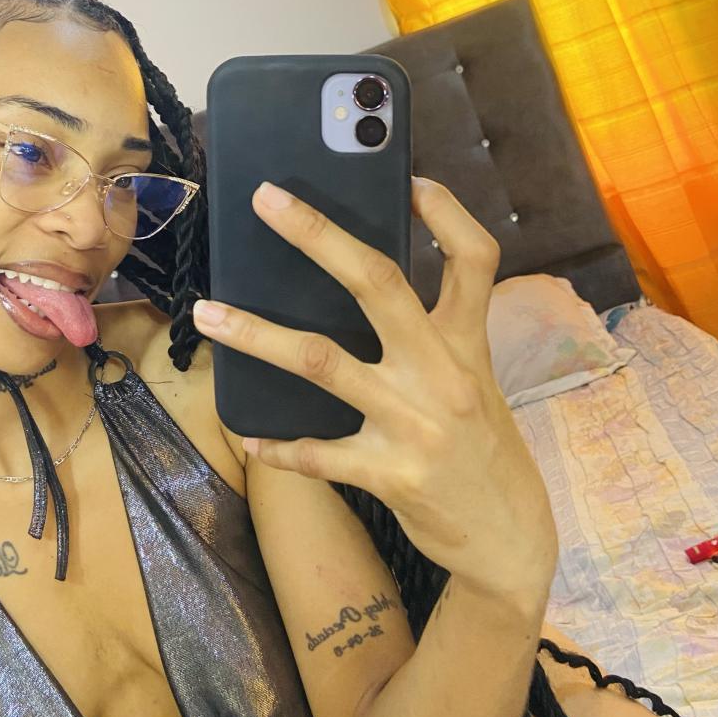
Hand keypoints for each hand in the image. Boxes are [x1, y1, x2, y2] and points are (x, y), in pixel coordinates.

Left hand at [191, 178, 557, 603]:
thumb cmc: (483, 448)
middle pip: (378, 284)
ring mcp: (414, 423)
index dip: (448, 214)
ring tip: (207, 313)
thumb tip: (361, 284)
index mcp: (467, 343)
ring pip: (321, 362)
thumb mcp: (474, 380)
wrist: (510, 539)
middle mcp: (442, 373)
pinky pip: (317, 454)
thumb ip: (432, 335)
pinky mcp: (390, 474)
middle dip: (318, 236)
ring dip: (257, 335)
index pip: (474, 260)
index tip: (413, 178)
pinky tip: (248, 435)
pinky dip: (278, 445)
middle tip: (266, 199)